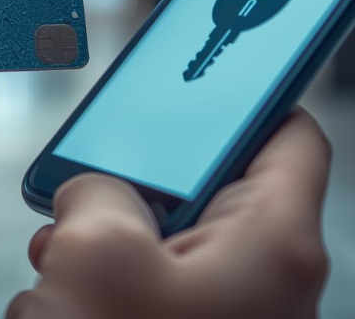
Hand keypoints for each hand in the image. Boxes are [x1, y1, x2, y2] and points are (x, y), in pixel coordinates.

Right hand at [8, 110, 330, 318]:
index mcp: (276, 241)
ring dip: (105, 240)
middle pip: (212, 183)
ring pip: (165, 238)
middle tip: (95, 182)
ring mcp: (226, 316)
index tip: (202, 62)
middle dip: (139, 179)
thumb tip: (93, 194)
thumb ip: (97, 188)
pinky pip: (147, 287)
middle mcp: (264, 278)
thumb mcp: (94, 250)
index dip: (247, 88)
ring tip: (67, 263)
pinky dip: (102, 285)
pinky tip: (64, 305)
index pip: (290, 130)